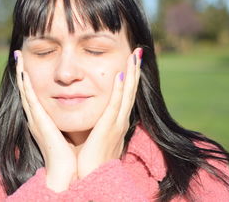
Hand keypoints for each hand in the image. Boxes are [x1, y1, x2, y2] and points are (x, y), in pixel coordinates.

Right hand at [14, 50, 76, 191]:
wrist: (64, 169)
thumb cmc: (66, 152)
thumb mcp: (62, 129)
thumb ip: (62, 118)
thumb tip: (71, 105)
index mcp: (41, 118)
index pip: (32, 93)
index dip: (28, 78)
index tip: (27, 63)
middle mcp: (35, 116)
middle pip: (25, 88)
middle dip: (21, 71)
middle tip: (18, 54)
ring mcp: (35, 118)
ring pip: (25, 90)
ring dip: (21, 73)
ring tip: (18, 57)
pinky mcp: (39, 121)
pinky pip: (31, 99)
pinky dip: (26, 85)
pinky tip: (24, 73)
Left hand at [77, 48, 141, 178]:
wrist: (91, 176)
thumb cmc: (90, 159)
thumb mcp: (98, 137)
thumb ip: (99, 124)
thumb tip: (96, 116)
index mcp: (117, 121)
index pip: (126, 95)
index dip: (130, 78)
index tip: (131, 62)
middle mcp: (120, 120)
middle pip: (130, 90)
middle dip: (134, 70)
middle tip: (137, 52)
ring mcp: (117, 123)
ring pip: (127, 93)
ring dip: (131, 73)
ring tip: (134, 56)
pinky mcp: (109, 127)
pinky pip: (116, 104)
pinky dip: (120, 89)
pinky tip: (121, 75)